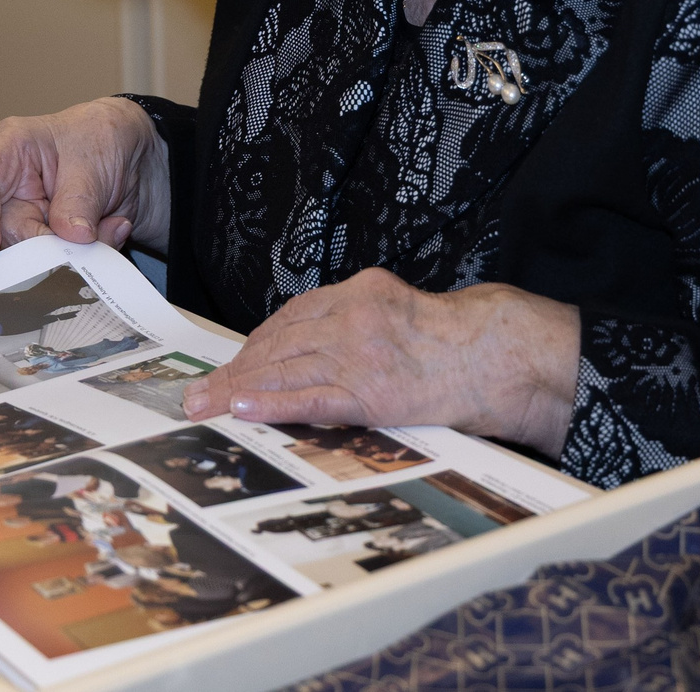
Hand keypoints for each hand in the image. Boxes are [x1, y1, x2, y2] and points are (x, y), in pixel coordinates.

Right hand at [0, 98, 171, 255]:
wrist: (135, 156)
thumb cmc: (102, 137)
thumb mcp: (93, 158)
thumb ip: (79, 199)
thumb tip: (70, 235)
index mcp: (10, 149)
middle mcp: (11, 187)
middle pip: (5, 228)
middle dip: (46, 243)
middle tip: (85, 237)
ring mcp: (30, 216)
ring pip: (33, 254)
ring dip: (76, 250)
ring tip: (112, 224)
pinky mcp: (49, 240)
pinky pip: (60, 262)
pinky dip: (90, 254)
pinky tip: (113, 227)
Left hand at [181, 269, 579, 454]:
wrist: (501, 357)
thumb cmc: (457, 342)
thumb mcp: (401, 311)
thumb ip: (358, 322)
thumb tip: (312, 350)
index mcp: (362, 291)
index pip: (291, 318)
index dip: (255, 345)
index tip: (231, 365)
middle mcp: (354, 315)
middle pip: (278, 342)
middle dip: (235, 369)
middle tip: (199, 391)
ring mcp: (360, 352)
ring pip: (285, 368)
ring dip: (238, 389)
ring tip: (206, 406)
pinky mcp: (371, 391)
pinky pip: (310, 397)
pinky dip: (271, 403)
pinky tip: (242, 409)